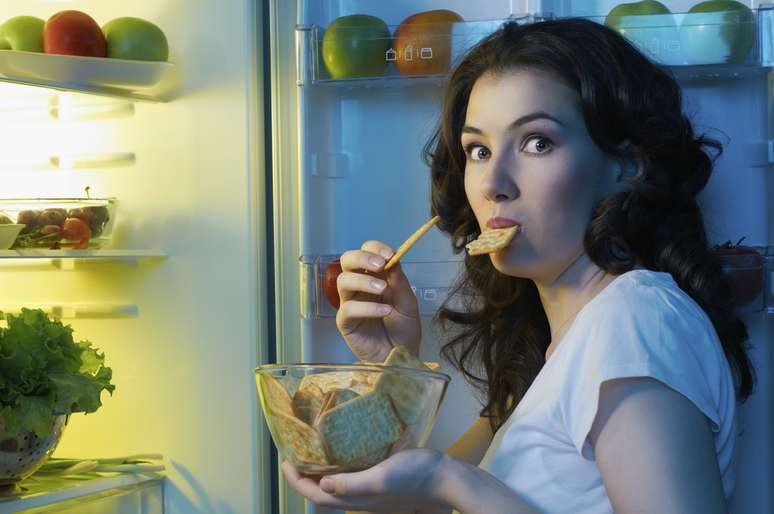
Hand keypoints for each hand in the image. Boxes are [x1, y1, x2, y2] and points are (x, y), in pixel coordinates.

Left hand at [281, 449, 451, 513]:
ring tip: (314, 456)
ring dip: (322, 476)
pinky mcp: (384, 486)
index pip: (318, 496)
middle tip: (296, 457)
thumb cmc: (416, 477)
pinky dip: (341, 472)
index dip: (298, 481)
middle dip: (306, 480)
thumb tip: (322, 485)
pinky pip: (354, 482)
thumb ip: (352, 484)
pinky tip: (346, 457)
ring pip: (339, 490)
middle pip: (325, 495)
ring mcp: (374, 495)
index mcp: (358, 500)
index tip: (285, 461)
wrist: (447, 481)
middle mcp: (363, 501)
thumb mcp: (381, 478)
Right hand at [336, 240, 420, 362]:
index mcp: (375, 276)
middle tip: (380, 265)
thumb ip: (399, 282)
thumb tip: (393, 260)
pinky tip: (384, 311)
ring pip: (343, 281)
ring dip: (363, 281)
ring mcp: (350, 303)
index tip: (389, 255)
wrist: (402, 356)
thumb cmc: (404, 329)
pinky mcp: (345, 322)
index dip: (375, 249)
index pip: (366, 251)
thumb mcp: (408, 303)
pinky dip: (367, 307)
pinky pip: (349, 308)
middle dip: (362, 258)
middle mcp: (359, 286)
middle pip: (347, 260)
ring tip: (382, 290)